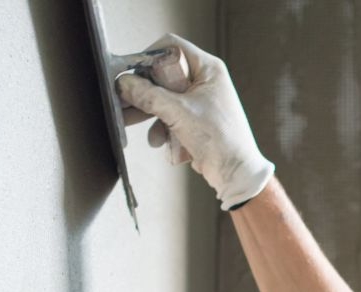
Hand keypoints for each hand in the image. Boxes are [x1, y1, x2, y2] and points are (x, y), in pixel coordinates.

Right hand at [117, 34, 273, 209]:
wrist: (237, 175)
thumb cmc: (221, 141)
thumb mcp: (179, 113)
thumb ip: (148, 96)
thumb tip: (124, 84)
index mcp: (208, 69)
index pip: (170, 48)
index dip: (148, 58)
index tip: (131, 75)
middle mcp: (204, 82)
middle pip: (163, 76)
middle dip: (144, 93)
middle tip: (123, 102)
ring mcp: (200, 103)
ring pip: (164, 99)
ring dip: (152, 115)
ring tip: (136, 125)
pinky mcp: (195, 122)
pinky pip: (171, 118)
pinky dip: (163, 130)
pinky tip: (161, 143)